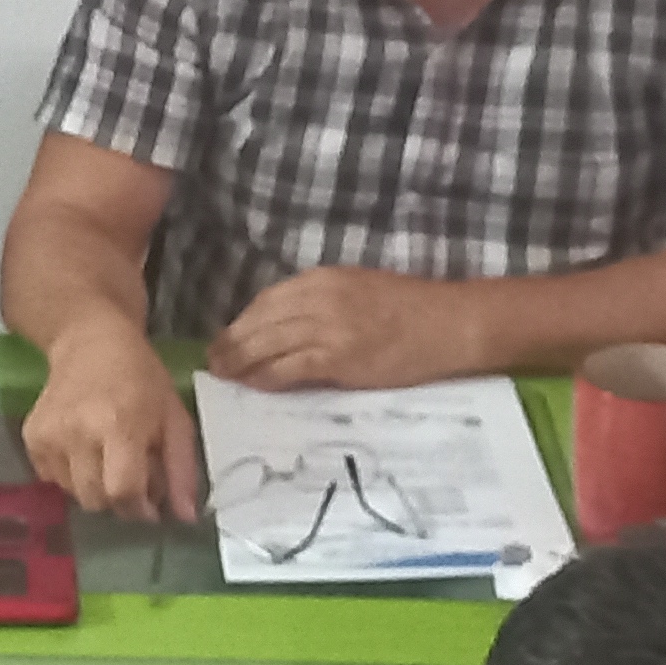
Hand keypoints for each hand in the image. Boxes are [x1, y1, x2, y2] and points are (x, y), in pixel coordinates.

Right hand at [19, 324, 201, 522]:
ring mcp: (49, 435)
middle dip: (119, 501)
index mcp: (119, 425)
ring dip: (95, 487)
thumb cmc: (141, 378)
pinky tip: (84, 448)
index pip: (123, 492)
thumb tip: (186, 517)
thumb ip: (181, 470)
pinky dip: (72, 475)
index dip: (139, 509)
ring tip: (107, 457)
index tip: (150, 507)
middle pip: (96, 500)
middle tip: (131, 477)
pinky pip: (52, 480)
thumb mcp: (174, 417)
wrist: (90, 340)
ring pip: (74, 494)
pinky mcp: (31, 437)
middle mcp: (78, 432)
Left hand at [203, 267, 480, 391]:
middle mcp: (319, 298)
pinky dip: (267, 377)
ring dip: (241, 362)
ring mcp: (328, 327)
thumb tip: (289, 329)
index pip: (267, 300)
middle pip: (260, 321)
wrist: (451, 323)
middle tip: (214, 361)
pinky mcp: (339, 357)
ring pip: (267, 345)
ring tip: (224, 376)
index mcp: (324, 279)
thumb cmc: (413, 309)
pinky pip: (289, 367)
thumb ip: (323, 305)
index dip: (242, 322)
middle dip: (232, 343)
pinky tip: (255, 385)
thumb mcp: (360, 291)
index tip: (227, 337)